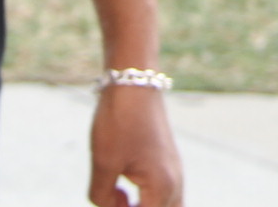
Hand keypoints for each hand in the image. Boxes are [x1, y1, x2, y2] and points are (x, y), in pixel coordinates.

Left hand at [88, 81, 179, 206]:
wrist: (134, 81)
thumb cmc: (119, 120)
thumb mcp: (103, 162)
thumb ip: (102, 197)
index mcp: (161, 188)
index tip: (108, 199)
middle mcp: (174, 184)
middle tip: (115, 197)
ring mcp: (174, 173)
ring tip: (118, 197)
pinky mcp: (168, 164)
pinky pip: (164, 197)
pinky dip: (147, 202)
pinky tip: (123, 192)